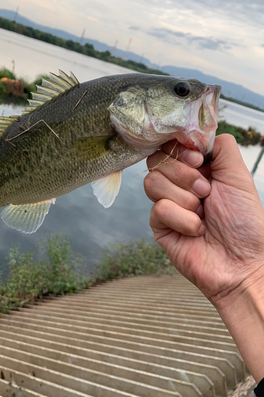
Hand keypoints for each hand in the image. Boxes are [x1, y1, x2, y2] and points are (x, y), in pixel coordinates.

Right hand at [144, 134, 263, 303]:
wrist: (242, 263)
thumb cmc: (245, 223)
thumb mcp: (238, 176)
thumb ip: (221, 147)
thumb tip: (199, 133)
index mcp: (197, 170)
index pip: (171, 145)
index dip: (180, 149)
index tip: (198, 160)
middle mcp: (179, 184)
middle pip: (157, 161)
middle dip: (184, 175)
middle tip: (206, 192)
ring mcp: (168, 204)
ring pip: (152, 182)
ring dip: (184, 198)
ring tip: (202, 213)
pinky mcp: (159, 226)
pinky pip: (158, 209)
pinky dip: (182, 219)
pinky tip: (196, 230)